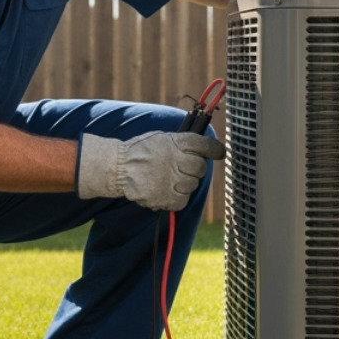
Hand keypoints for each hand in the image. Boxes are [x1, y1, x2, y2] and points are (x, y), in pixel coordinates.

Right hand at [77, 131, 224, 210]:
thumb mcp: (161, 139)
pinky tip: (164, 190)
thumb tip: (203, 150)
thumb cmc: (140, 152)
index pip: (205, 145)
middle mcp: (178, 160)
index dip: (215, 150)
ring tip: (166, 179)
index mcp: (177, 142)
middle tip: (181, 168)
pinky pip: (183, 200)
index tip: (219, 153)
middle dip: (195, 169)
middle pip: (201, 168)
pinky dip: (176, 198)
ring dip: (183, 184)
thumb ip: (182, 143)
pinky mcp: (169, 198)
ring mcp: (174, 180)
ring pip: (192, 185)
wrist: (119, 168)